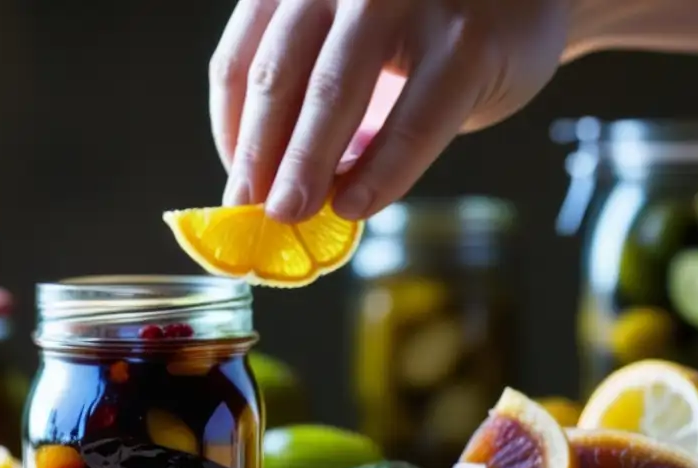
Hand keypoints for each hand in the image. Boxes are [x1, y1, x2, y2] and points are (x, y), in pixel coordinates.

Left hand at [209, 0, 571, 222]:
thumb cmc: (428, 24)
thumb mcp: (356, 39)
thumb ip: (313, 88)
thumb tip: (271, 181)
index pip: (242, 59)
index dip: (230, 130)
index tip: (237, 184)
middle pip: (278, 75)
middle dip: (259, 155)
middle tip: (251, 212)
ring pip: (333, 91)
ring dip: (305, 164)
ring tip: (290, 214)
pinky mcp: (467, 39)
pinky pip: (412, 121)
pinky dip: (380, 172)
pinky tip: (357, 205)